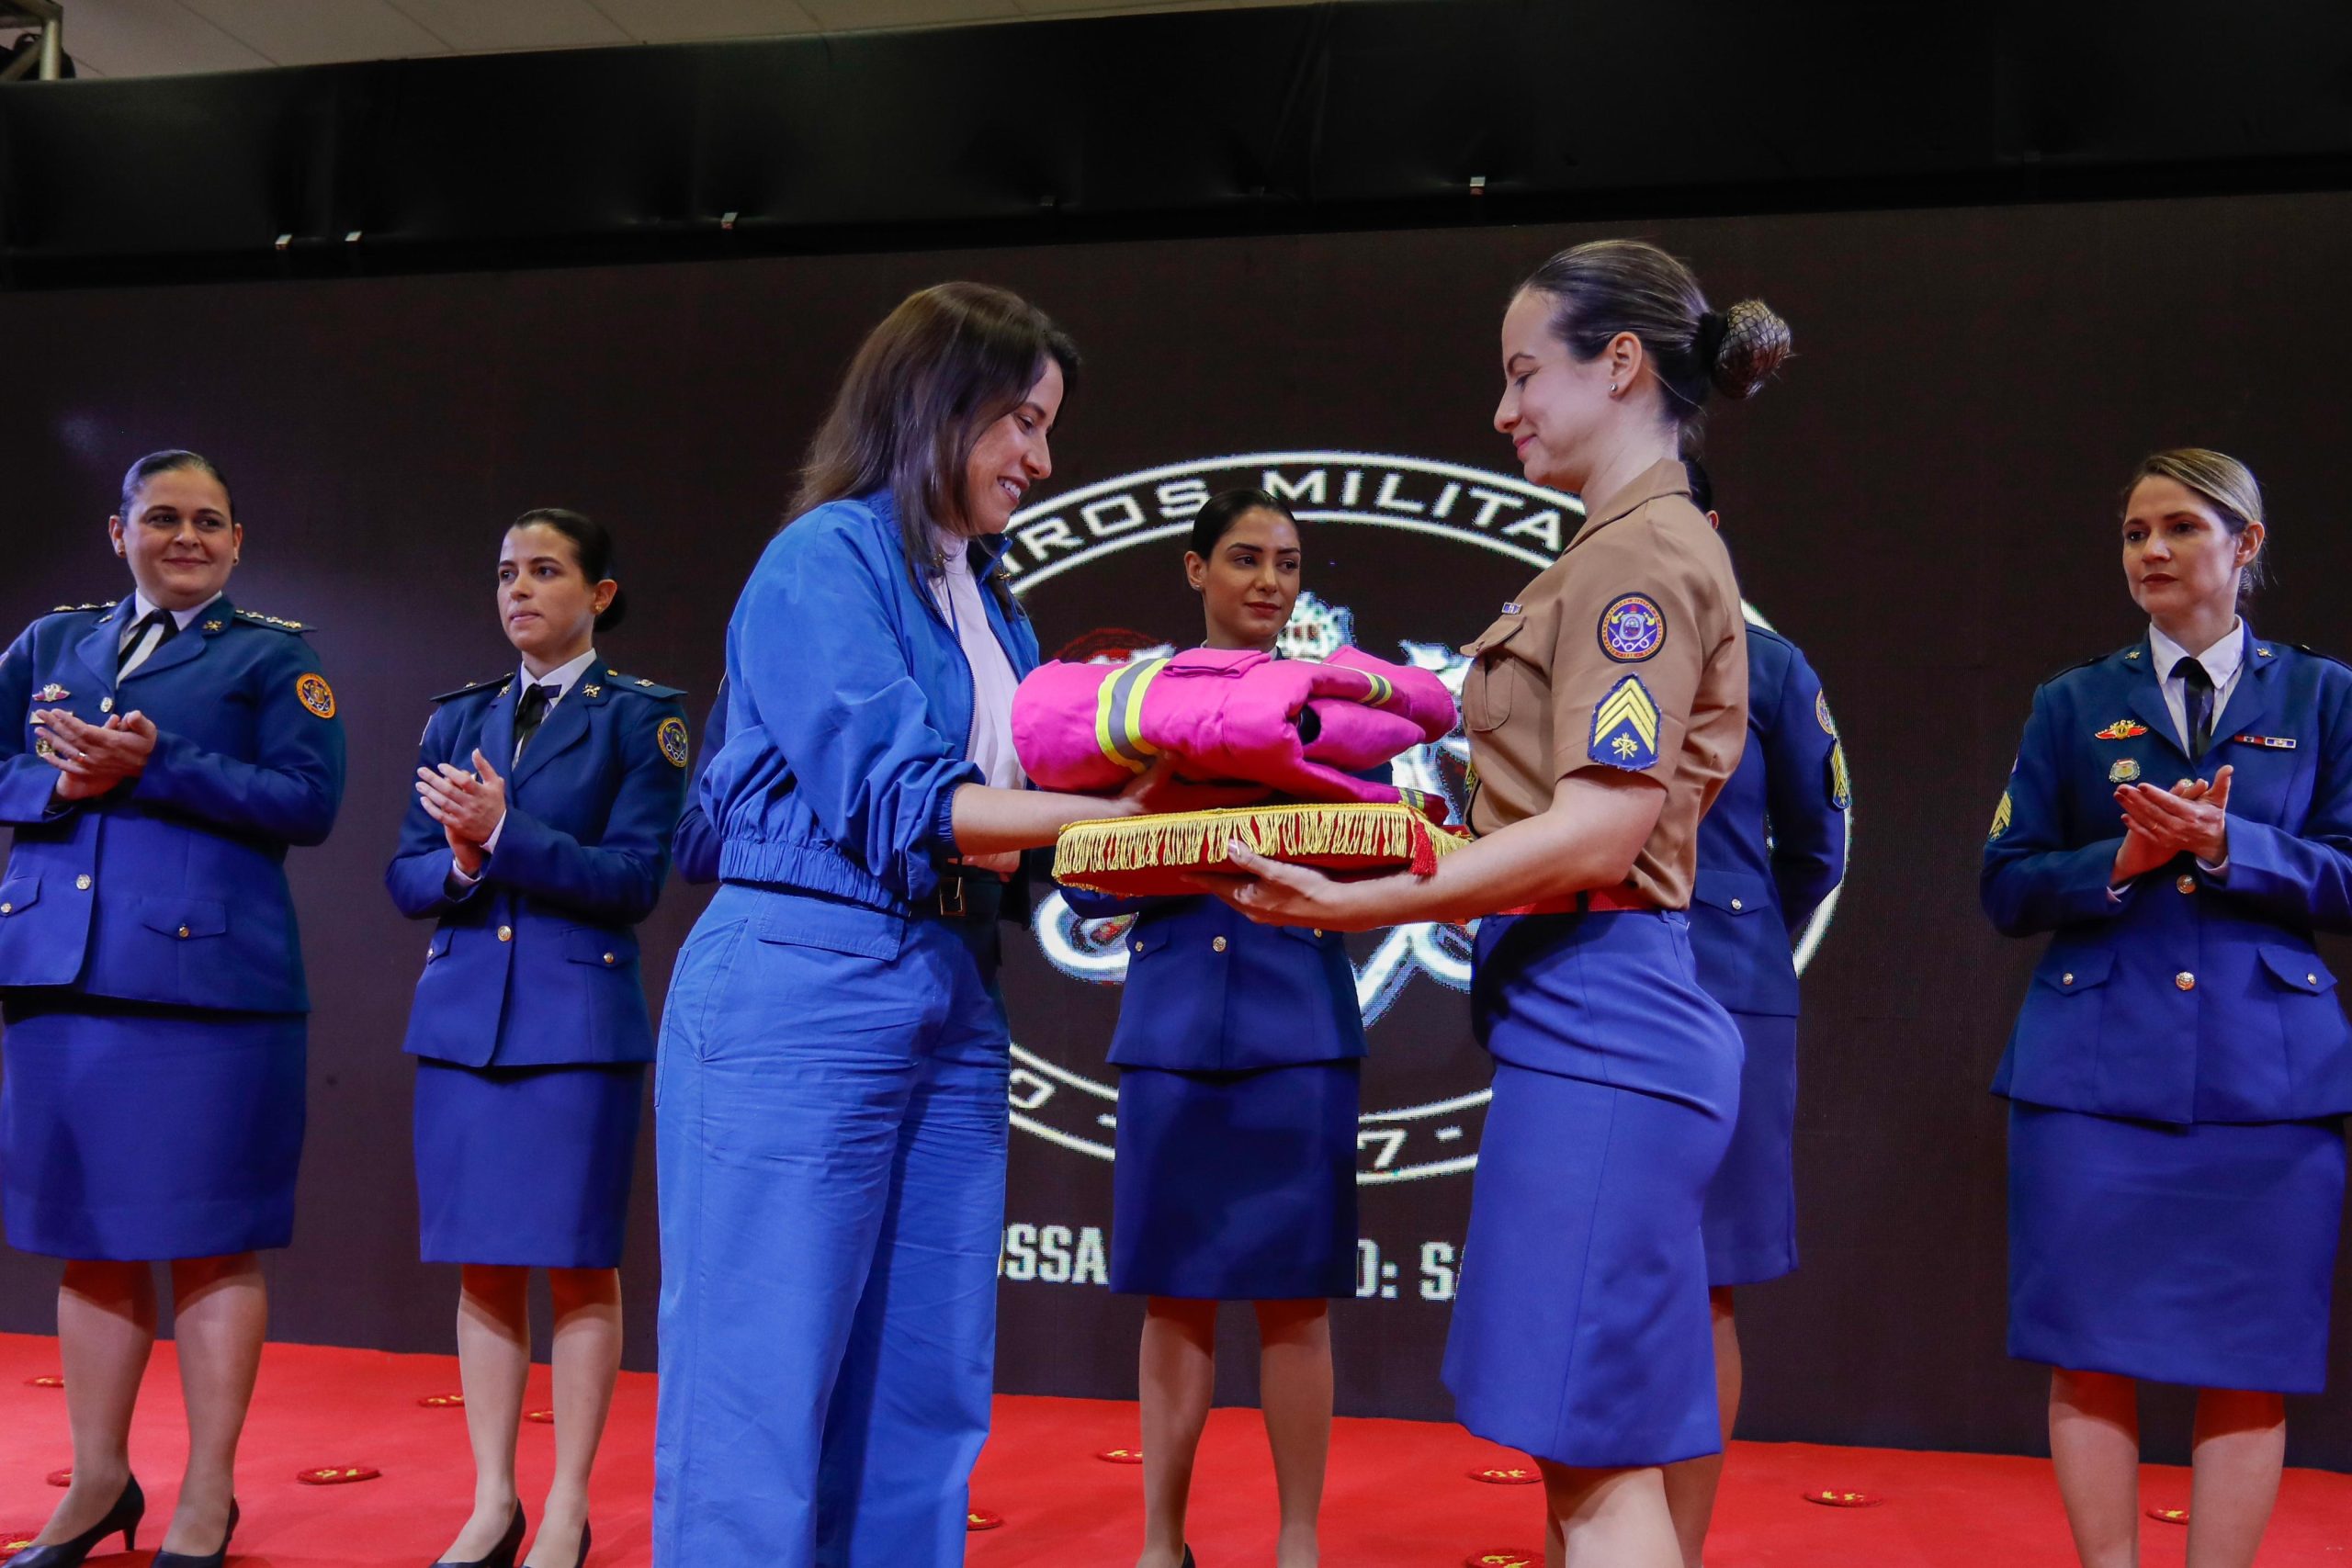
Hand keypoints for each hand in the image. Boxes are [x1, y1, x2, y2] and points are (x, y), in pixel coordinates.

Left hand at [32, 709, 157, 797]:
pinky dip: (56, 762)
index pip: (84, 730)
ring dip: (52, 740)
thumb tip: (133, 715)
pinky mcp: (91, 772)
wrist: (149, 766)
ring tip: (38, 730)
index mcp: (109, 742)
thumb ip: (140, 722)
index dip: (68, 721)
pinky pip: (70, 768)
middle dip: (55, 725)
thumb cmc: (147, 745)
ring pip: (67, 751)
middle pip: (71, 738)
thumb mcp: (148, 731)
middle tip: (40, 713)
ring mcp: (92, 764)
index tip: (56, 711)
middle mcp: (97, 753)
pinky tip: (44, 755)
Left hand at [415, 748, 507, 863]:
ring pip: (444, 803)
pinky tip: (423, 800)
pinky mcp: (458, 826)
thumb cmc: (495, 803)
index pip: (464, 781)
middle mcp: (472, 804)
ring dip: (430, 793)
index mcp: (481, 793)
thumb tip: (475, 751)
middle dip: (433, 780)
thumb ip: (485, 767)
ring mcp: (464, 816)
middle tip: (421, 771)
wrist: (499, 830)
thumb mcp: (495, 783)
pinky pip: (441, 817)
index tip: (441, 766)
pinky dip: (431, 809)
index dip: (452, 772)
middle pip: (450, 791)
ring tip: (419, 784)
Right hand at [1114, 754, 1272, 816]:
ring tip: (1262, 804)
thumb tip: (1175, 747)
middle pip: (1235, 806)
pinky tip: (1233, 817)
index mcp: (1198, 800)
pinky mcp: (1186, 825)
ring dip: (1242, 810)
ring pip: (1226, 814)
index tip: (1273, 786)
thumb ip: (1165, 764)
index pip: (1233, 795)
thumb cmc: (1137, 801)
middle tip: (1277, 795)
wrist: (1121, 824)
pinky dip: (1225, 819)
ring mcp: (1195, 820)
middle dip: (1253, 801)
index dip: (1253, 791)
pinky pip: (1212, 821)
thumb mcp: (1150, 780)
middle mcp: (1202, 812)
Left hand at [1188, 839, 1394, 929]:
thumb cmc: (1304, 888)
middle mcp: (1252, 910)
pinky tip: (1251, 881)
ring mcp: (1265, 915)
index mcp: (1246, 899)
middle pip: (1225, 894)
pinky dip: (1245, 889)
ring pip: (1239, 898)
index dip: (1200, 878)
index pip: (1216, 886)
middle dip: (1213, 882)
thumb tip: (1227, 846)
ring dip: (1230, 886)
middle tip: (1201, 869)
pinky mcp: (1278, 913)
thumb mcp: (1275, 870)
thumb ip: (1250, 860)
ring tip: (1222, 872)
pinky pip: (1252, 900)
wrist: (1334, 908)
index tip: (1182, 874)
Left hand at [2114, 765, 2232, 863]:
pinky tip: (2123, 816)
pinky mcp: (2163, 842)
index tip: (2142, 785)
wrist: (2212, 843)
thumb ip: (2222, 784)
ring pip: (2147, 821)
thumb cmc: (2213, 817)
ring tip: (2118, 796)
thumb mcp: (2219, 800)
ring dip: (2131, 808)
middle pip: (2154, 811)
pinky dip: (2134, 826)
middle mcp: (2179, 826)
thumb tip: (2228, 768)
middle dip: (2136, 799)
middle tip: (2122, 787)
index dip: (2156, 795)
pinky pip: (2146, 833)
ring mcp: (2170, 836)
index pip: (2171, 803)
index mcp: (2192, 814)